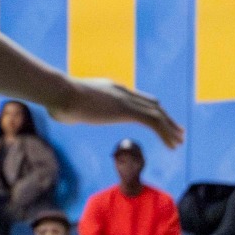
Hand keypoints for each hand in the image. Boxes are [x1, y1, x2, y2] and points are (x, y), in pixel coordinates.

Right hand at [47, 78, 184, 147]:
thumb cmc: (56, 99)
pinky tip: (171, 145)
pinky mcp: (127, 110)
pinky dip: (165, 133)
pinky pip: (154, 122)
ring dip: (170, 128)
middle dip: (166, 119)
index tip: (159, 122)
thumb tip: (56, 112)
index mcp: (111, 89)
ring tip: (179, 141)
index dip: (150, 111)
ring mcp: (126, 100)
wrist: (60, 92)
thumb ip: (67, 108)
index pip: (138, 99)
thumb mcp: (64, 104)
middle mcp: (122, 92)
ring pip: (157, 114)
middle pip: (152, 105)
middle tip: (177, 132)